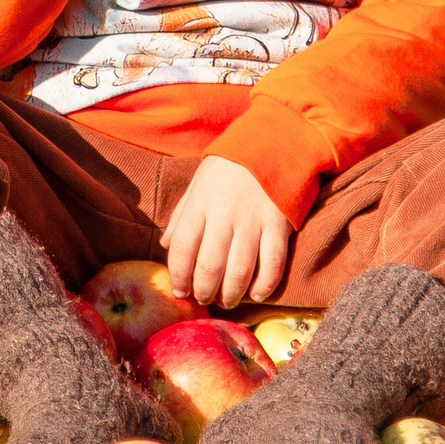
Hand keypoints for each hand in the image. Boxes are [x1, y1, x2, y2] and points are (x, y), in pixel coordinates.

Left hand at [160, 156, 290, 309]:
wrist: (273, 142)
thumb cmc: (230, 166)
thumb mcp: (198, 183)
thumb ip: (182, 215)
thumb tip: (166, 245)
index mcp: (200, 203)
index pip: (182, 249)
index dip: (178, 276)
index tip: (179, 291)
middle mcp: (224, 214)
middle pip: (209, 266)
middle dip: (204, 291)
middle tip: (204, 299)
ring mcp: (253, 220)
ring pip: (239, 271)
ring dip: (231, 294)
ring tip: (227, 301)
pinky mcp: (279, 224)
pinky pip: (272, 263)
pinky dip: (264, 285)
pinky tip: (256, 294)